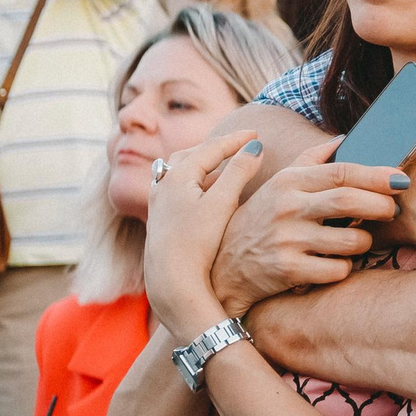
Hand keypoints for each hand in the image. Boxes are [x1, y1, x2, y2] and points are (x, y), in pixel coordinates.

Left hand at [143, 129, 263, 335]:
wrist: (170, 282)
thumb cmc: (196, 244)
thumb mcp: (221, 204)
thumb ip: (238, 172)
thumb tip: (255, 147)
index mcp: (178, 176)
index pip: (211, 147)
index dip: (236, 139)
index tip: (257, 132)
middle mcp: (163, 185)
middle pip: (191, 155)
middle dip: (216, 148)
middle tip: (238, 145)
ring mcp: (159, 203)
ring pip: (180, 172)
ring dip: (202, 165)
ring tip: (222, 166)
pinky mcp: (159, 221)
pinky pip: (176, 189)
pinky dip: (194, 183)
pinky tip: (206, 195)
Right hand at [210, 136, 402, 312]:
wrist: (223, 266)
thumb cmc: (260, 219)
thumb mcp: (278, 184)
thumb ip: (311, 159)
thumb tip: (344, 138)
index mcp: (289, 182)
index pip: (340, 171)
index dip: (376, 175)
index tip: (401, 178)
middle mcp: (287, 208)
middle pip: (348, 201)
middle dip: (381, 205)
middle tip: (393, 210)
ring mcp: (287, 240)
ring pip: (350, 240)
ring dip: (364, 241)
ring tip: (360, 239)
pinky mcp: (289, 271)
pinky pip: (337, 270)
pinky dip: (345, 267)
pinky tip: (338, 263)